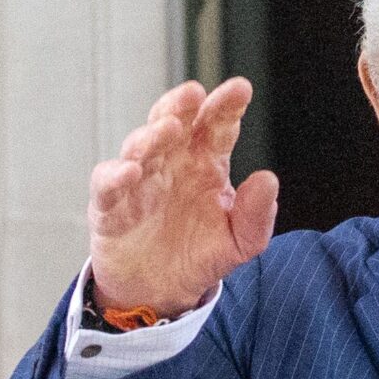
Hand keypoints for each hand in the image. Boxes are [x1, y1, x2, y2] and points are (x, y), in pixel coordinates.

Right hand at [88, 78, 277, 315]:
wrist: (161, 289)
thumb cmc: (200, 253)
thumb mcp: (240, 242)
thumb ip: (256, 215)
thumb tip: (269, 180)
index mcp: (204, 163)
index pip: (216, 127)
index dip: (226, 107)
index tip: (241, 89)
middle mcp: (170, 162)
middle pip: (174, 123)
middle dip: (182, 105)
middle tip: (195, 92)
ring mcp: (138, 179)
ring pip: (140, 146)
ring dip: (153, 136)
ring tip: (170, 128)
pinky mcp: (110, 205)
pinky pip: (109, 185)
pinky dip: (116, 176)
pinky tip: (131, 171)